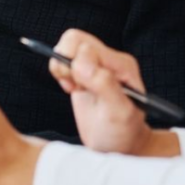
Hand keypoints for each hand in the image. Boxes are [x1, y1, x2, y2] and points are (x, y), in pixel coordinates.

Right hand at [51, 29, 151, 154]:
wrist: (122, 146)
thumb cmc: (123, 133)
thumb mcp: (118, 114)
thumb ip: (103, 85)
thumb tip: (81, 62)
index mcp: (120, 65)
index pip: (86, 46)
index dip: (75, 66)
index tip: (78, 89)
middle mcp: (109, 59)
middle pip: (74, 39)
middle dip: (65, 63)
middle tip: (74, 86)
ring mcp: (97, 63)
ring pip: (67, 45)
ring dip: (62, 67)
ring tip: (74, 88)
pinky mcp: (85, 70)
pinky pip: (64, 56)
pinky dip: (61, 72)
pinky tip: (73, 88)